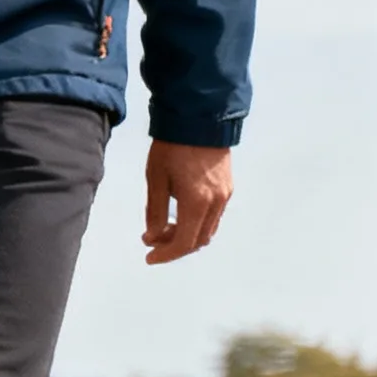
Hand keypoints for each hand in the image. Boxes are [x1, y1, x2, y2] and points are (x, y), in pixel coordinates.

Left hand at [143, 140, 233, 264]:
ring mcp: (225, 194)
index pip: (184, 242)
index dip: (166, 255)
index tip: (149, 258)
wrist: (199, 118)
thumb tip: (152, 237)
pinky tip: (177, 216)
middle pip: (198, 240)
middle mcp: (216, 202)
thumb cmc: (172, 147)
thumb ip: (154, 211)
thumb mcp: (156, 180)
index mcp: (197, 202)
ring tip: (161, 229)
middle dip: (174, 247)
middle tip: (151, 243)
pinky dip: (196, 223)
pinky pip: (213, 216)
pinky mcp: (228, 186)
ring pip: (207, 229)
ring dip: (186, 235)